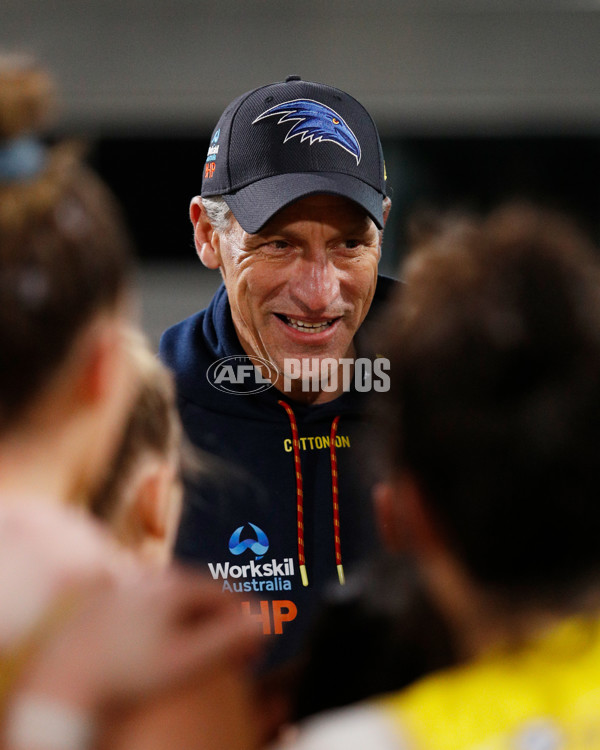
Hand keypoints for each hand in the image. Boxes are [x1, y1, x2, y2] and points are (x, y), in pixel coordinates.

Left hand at [15, 566, 261, 710]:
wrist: (66, 678)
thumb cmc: (128, 673)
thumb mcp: (186, 661)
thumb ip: (231, 640)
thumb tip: (271, 619)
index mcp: (176, 584)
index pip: (226, 594)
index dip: (248, 619)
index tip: (258, 645)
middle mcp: (153, 576)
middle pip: (202, 596)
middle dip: (223, 620)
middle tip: (237, 652)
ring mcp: (130, 586)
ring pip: (177, 601)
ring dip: (197, 622)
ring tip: (205, 651)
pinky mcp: (112, 601)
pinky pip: (153, 608)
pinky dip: (170, 623)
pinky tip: (169, 646)